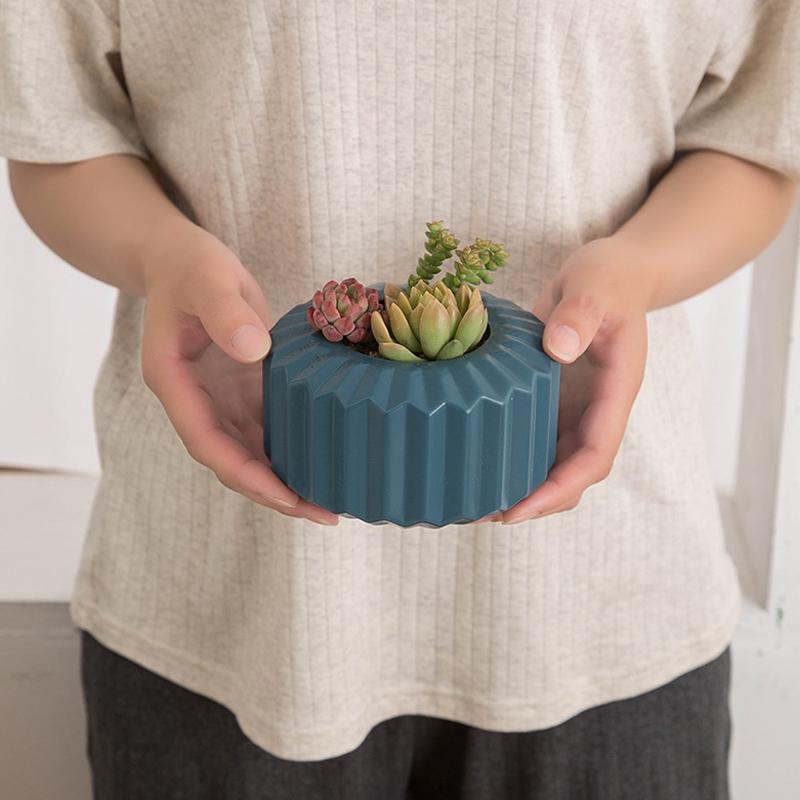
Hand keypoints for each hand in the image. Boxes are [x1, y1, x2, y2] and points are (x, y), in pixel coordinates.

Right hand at [140, 223, 337, 524]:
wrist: (182, 258)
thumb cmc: (190, 266)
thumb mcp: (207, 278)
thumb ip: (225, 311)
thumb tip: (252, 350)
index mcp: (175, 382)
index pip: (207, 443)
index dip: (245, 475)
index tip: (286, 497)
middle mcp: (195, 400)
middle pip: (231, 460)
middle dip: (273, 491)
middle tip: (324, 513)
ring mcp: (218, 398)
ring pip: (249, 451)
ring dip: (285, 477)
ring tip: (330, 500)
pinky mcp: (240, 389)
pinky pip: (265, 428)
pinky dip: (291, 447)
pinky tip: (325, 459)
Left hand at [499, 237, 649, 522]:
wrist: (612, 274)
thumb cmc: (609, 278)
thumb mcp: (596, 286)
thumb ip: (582, 314)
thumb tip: (558, 349)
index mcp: (614, 394)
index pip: (594, 457)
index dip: (559, 489)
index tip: (520, 509)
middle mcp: (595, 410)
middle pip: (572, 474)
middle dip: (535, 500)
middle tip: (484, 513)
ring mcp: (574, 406)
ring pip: (552, 461)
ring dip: (520, 484)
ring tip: (474, 500)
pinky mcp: (551, 397)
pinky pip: (533, 435)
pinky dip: (509, 454)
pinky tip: (476, 459)